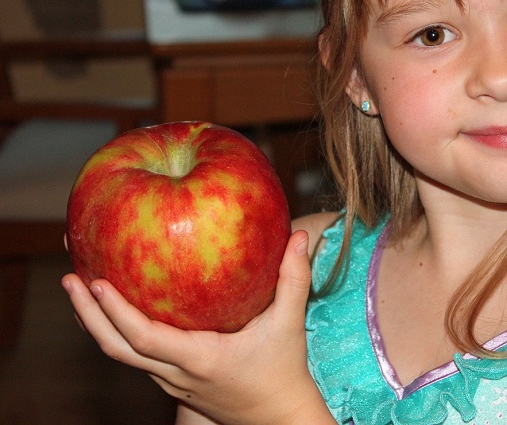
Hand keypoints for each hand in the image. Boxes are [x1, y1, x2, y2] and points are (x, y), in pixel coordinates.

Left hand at [62, 231, 333, 424]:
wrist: (278, 416)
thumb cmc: (284, 371)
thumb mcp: (289, 323)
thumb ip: (293, 278)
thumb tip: (300, 235)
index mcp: (200, 358)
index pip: (145, 338)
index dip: (116, 312)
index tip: (97, 282)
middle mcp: (177, 373)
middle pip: (116, 349)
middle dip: (87, 315)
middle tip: (70, 278)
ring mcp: (171, 381)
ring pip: (121, 355)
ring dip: (96, 323)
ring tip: (81, 288)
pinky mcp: (174, 381)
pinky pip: (135, 355)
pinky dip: (117, 331)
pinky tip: (116, 307)